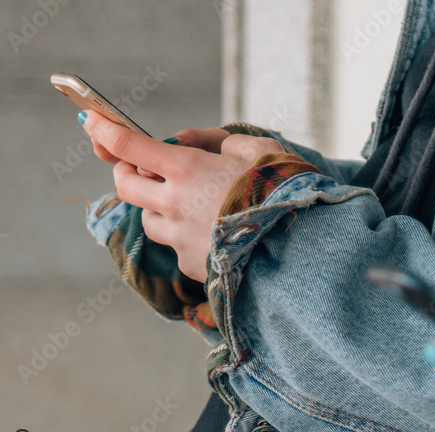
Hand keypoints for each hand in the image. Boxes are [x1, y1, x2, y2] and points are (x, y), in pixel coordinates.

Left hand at [82, 112, 283, 281]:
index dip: (105, 130)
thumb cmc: (283, 194)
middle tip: (142, 169)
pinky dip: (187, 239)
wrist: (301, 250)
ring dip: (158, 210)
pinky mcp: (192, 265)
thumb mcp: (259, 150)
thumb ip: (219, 140)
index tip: (92, 121)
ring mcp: (180, 238)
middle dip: (126, 172)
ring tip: (188, 208)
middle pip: (125, 185)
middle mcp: (174, 204)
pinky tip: (214, 237)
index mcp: (188, 169)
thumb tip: (187, 140)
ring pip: (149, 220)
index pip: (129, 145)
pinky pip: (177, 248)